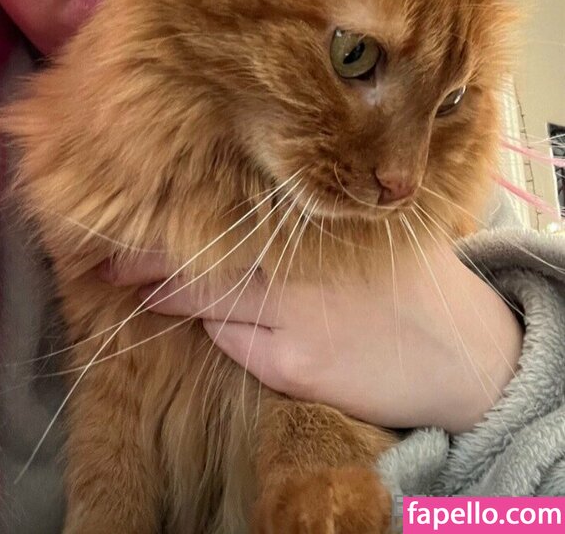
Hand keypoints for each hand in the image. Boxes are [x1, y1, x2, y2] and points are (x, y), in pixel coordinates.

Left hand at [98, 239, 522, 432]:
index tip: (126, 213)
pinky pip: (237, 346)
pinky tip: (230, 327)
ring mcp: (293, 318)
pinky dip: (225, 333)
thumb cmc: (408, 280)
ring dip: (181, 300)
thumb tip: (232, 200)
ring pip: (211, 306)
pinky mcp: (294, 366)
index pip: (225, 217)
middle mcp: (298, 266)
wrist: (462, 353)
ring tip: (147, 288)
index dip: (170, 222)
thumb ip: (304, 218)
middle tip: (103, 259)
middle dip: (146, 264)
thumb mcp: (363, 231)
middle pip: (202, 262)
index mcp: (315, 225)